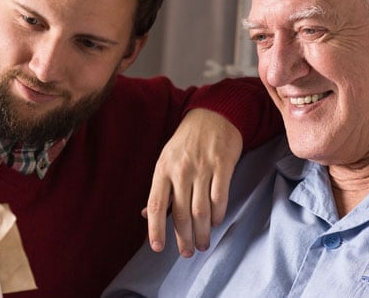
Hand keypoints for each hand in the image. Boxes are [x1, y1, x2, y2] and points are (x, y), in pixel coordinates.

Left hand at [144, 108, 242, 256]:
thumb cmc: (186, 142)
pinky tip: (216, 222)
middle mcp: (181, 170)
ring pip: (201, 210)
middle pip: (180, 213)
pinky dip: (218, 214)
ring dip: (202, 232)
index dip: (155, 229)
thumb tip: (145, 214)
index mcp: (163, 169)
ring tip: (203, 244)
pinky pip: (220, 197)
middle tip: (187, 253)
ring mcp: (203, 168)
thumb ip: (159, 188)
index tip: (157, 248)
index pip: (155, 205)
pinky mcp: (223, 165)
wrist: (213, 115)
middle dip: (183, 238)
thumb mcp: (166, 160)